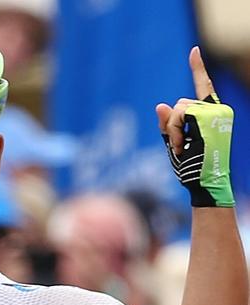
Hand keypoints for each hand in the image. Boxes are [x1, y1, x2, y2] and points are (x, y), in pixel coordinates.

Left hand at [156, 47, 233, 206]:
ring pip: (178, 108)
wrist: (204, 181)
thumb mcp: (175, 142)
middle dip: (172, 125)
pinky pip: (179, 114)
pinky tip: (184, 145)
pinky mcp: (209, 116)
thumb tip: (160, 105)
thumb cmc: (191, 167)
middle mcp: (217, 111)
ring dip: (173, 129)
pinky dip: (175, 130)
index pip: (204, 88)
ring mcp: (215, 113)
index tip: (194, 51)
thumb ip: (168, 124)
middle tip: (181, 147)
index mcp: (212, 115)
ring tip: (183, 147)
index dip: (198, 69)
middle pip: (180, 104)